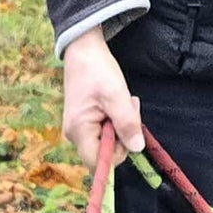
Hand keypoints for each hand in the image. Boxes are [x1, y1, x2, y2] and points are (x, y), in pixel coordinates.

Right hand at [62, 27, 143, 169]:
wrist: (83, 50)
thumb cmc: (97, 70)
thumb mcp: (117, 96)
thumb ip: (127, 124)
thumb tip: (137, 148)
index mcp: (79, 131)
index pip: (99, 163)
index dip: (118, 154)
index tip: (128, 131)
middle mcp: (74, 135)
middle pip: (103, 153)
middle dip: (122, 136)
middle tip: (129, 109)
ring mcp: (77, 130)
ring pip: (105, 142)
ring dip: (120, 126)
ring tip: (123, 102)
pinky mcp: (82, 123)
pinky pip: (101, 132)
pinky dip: (113, 121)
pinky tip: (115, 104)